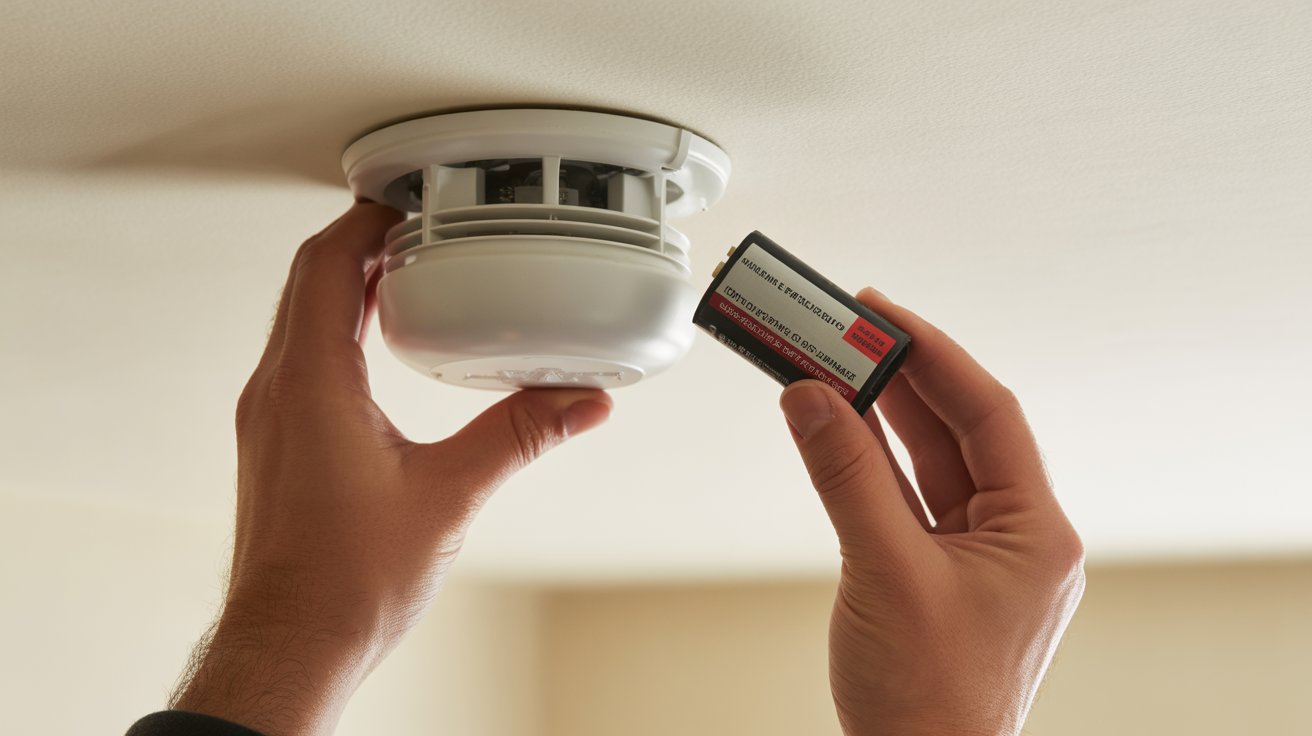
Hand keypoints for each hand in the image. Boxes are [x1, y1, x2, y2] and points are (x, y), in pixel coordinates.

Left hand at [172, 202, 612, 734]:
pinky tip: (381, 351)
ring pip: (298, 318)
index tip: (412, 206)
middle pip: (307, 281)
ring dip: (346, 286)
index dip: (368, 222)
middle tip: (419, 231)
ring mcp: (269, 418)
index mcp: (312, 384)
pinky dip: (337, 331)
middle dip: (361, 243)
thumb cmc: (346, 583)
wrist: (291, 646)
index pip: (326, 265)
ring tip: (408, 277)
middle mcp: (277, 391)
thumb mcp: (451, 495)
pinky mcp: (275, 444)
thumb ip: (520, 436)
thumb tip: (578, 402)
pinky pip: (298, 358)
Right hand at [779, 288, 1084, 735]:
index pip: (989, 416)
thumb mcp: (885, 572)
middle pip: (957, 433)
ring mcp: (975, 559)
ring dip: (879, 417)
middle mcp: (1014, 539)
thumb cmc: (928, 702)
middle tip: (849, 330)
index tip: (883, 315)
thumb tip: (811, 400)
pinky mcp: (936, 576)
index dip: (934, 356)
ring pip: (927, 465)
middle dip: (901, 379)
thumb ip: (846, 478)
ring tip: (834, 366)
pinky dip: (868, 465)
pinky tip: (836, 429)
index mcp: (1035, 534)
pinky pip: (904, 501)